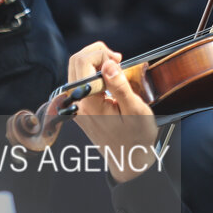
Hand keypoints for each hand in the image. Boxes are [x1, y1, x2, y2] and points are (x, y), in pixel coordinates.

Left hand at [68, 43, 158, 182]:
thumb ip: (120, 86)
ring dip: (96, 61)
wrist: (130, 159)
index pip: (83, 62)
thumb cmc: (136, 136)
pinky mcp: (80, 107)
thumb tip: (108, 64)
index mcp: (88, 103)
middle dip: (97, 53)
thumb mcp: (135, 110)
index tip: (121, 61)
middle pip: (75, 61)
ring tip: (116, 68)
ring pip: (76, 69)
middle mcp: (77, 104)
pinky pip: (80, 80)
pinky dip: (94, 71)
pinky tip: (110, 77)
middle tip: (118, 60)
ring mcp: (76, 106)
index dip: (102, 53)